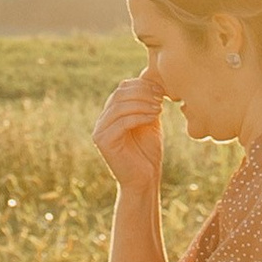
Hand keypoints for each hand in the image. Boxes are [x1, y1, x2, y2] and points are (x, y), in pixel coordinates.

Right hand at [92, 72, 166, 205]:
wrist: (144, 180)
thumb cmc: (148, 153)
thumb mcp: (150, 122)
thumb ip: (147, 104)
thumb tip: (152, 80)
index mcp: (112, 113)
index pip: (122, 89)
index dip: (142, 85)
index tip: (162, 89)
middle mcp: (102, 120)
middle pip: (119, 94)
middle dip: (142, 92)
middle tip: (161, 97)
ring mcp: (100, 130)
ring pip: (120, 106)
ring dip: (142, 103)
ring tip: (160, 107)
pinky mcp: (103, 141)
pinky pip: (122, 122)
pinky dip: (139, 116)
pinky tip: (155, 117)